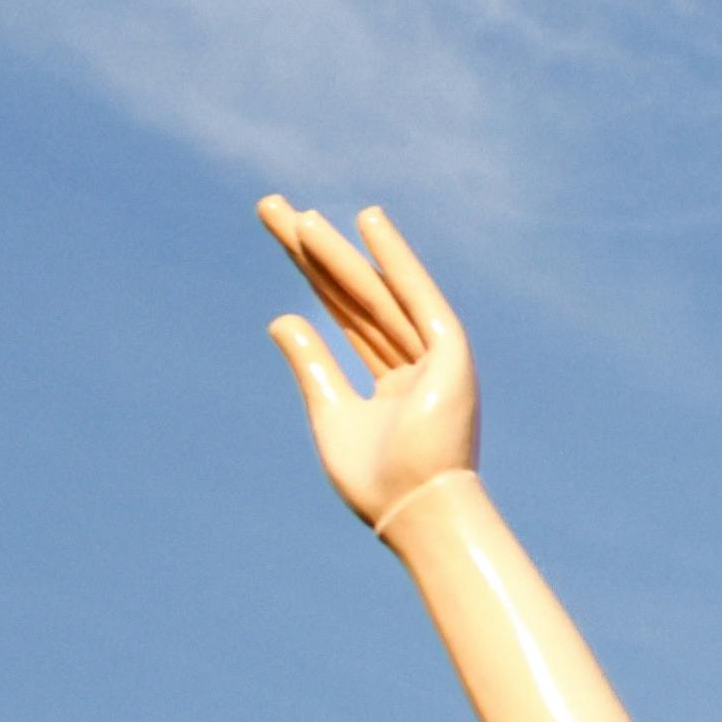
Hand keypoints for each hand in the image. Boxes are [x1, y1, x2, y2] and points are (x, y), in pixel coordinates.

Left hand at [256, 196, 480, 524]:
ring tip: (297, 216)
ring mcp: (434, 358)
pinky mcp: (451, 355)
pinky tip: (369, 222)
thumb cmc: (378, 483)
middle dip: (311, 252)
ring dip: (338, 254)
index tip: (279, 231)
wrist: (416, 514)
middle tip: (269, 206)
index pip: (342, 314)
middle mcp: (415, 363)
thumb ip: (313, 366)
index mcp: (393, 384)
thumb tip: (282, 318)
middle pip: (352, 295)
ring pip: (375, 294)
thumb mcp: (332, 416)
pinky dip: (397, 259)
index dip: (308, 273)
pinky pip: (417, 298)